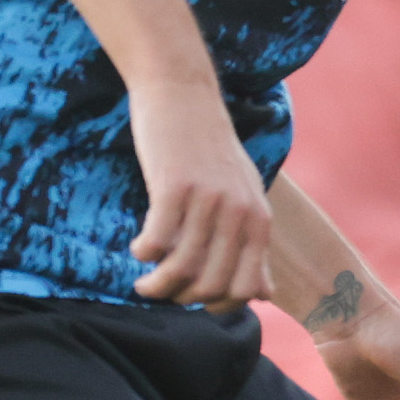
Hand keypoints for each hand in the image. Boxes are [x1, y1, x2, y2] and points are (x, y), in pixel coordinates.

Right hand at [125, 85, 272, 306]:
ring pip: (181, 268)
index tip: (193, 299)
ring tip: (143, 283)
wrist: (185, 94)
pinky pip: (157, 241)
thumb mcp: (244, 196)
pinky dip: (144, 254)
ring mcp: (208, 200)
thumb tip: (262, 295)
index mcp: (259, 220)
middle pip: (211, 285)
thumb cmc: (210, 151)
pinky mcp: (174, 185)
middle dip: (182, 299)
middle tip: (160, 291)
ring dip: (156, 286)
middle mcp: (239, 213)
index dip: (217, 305)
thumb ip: (252, 245)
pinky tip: (138, 249)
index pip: (245, 288)